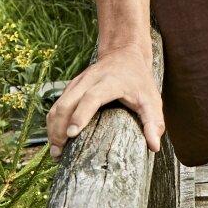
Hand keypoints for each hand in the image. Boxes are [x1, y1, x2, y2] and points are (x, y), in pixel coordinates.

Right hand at [45, 46, 165, 158]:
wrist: (125, 54)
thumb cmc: (139, 80)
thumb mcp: (151, 100)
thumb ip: (153, 122)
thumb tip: (154, 147)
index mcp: (110, 83)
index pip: (91, 98)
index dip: (81, 115)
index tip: (72, 134)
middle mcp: (89, 81)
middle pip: (68, 103)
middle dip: (60, 128)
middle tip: (59, 153)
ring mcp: (78, 83)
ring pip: (58, 105)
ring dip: (53, 128)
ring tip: (55, 152)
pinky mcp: (71, 87)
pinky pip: (57, 105)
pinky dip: (53, 122)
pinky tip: (55, 139)